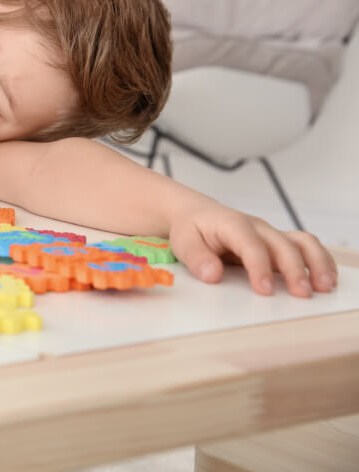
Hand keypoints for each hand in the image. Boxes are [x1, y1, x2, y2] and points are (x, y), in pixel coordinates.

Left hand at [169, 202, 337, 296]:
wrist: (195, 214)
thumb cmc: (191, 228)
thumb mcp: (183, 241)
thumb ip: (196, 258)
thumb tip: (212, 275)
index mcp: (232, 225)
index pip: (251, 244)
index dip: (259, 267)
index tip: (263, 290)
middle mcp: (257, 228)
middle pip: (283, 244)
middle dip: (294, 269)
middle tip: (301, 294)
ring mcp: (270, 235)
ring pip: (302, 242)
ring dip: (316, 263)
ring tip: (324, 287)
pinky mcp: (277, 244)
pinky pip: (305, 248)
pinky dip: (319, 262)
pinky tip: (325, 279)